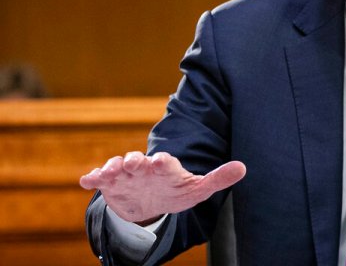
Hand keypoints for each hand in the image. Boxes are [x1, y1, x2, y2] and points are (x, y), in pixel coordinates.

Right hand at [80, 151, 246, 223]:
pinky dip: (93, 178)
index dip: (162, 162)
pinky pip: (99, 179)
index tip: (160, 162)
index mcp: (166, 167)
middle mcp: (144, 167)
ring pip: (117, 167)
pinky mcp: (110, 184)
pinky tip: (86, 180)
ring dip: (112, 167)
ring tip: (109, 171)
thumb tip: (243, 167)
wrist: (151, 201)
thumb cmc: (176, 191)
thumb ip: (218, 178)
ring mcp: (126, 174)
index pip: (165, 162)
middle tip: (132, 163)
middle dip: (134, 161)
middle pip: (138, 160)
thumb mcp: (197, 189)